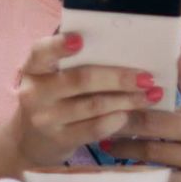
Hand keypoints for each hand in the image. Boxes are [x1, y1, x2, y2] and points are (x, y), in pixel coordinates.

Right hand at [8, 31, 163, 167]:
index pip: (41, 51)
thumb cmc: (52, 98)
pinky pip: (94, 129)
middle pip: (80, 79)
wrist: (30, 142)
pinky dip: (116, 120)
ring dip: (127, 99)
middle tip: (147, 77)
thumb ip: (73, 62)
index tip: (81, 39)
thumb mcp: (51, 78)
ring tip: (150, 95)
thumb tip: (120, 46)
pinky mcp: (59, 140)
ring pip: (93, 105)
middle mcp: (35, 93)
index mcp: (33, 68)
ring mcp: (45, 119)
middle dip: (118, 77)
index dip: (59, 45)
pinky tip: (131, 114)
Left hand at [107, 52, 180, 181]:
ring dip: (126, 148)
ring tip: (105, 141)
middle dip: (125, 119)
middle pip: (157, 123)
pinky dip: (142, 174)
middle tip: (100, 114)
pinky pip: (163, 179)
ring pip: (155, 153)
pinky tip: (123, 169)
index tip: (132, 73)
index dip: (158, 80)